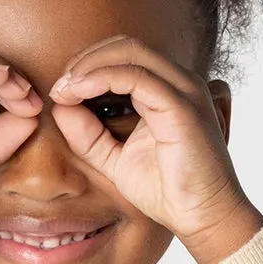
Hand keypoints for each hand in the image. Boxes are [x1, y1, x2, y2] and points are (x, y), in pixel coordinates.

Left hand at [46, 35, 262, 263]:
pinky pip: (135, 77)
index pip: (125, 56)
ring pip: (130, 53)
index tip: (61, 91)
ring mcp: (184, 91)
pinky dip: (101, 78)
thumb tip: (61, 105)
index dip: (88, 65)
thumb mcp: (114, 159)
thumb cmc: (168, 191)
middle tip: (60, 86)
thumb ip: (88, 134)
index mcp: (169, 90)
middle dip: (85, 59)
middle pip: (125, 46)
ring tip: (64, 89)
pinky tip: (78, 93)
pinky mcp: (181, 106)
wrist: (202, 218)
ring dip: (89, 66)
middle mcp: (180, 83)